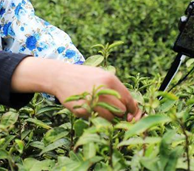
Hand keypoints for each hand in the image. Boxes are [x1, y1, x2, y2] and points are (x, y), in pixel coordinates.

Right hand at [11, 57, 140, 121]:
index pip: (128, 99)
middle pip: (122, 109)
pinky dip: (99, 118)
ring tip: (104, 110)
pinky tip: (93, 110)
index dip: (132, 108)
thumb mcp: (101, 75)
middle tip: (116, 112)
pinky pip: (98, 119)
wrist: (61, 76)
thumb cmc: (84, 76)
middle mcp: (103, 89)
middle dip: (121, 113)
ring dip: (111, 117)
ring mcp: (93, 100)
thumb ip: (115, 87)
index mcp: (110, 79)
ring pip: (112, 117)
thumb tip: (132, 104)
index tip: (131, 113)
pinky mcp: (84, 109)